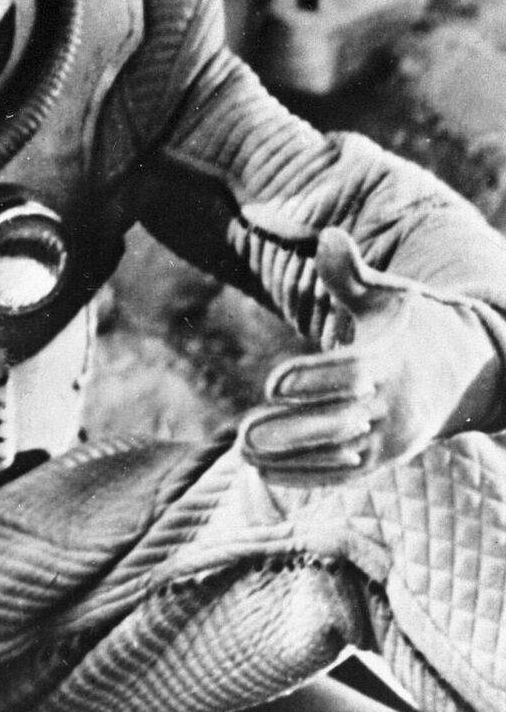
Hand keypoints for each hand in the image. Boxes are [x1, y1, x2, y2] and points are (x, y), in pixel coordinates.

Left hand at [239, 228, 500, 485]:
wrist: (470, 370)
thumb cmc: (416, 323)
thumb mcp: (389, 294)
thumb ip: (351, 274)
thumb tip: (328, 236)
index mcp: (393, 360)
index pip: (352, 375)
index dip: (313, 380)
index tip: (272, 383)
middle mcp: (394, 404)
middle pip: (341, 424)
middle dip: (292, 432)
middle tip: (242, 434)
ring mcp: (391, 437)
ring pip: (339, 456)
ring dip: (290, 459)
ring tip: (242, 452)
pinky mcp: (385, 459)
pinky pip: (343, 475)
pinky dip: (305, 476)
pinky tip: (262, 470)